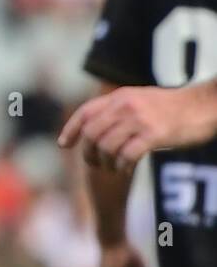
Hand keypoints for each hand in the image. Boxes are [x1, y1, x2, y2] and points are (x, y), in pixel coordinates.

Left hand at [58, 83, 216, 171]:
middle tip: (94, 164)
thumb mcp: (140, 99)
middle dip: (87, 153)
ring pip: (105, 146)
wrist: (205, 106)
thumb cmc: (174, 107)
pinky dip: (122, 166)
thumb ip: (119, 109)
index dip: (71, 130)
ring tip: (113, 169)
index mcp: (119, 96)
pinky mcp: (154, 134)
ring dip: (105, 163)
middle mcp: (125, 105)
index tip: (63, 145)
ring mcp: (139, 119)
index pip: (85, 113)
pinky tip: (126, 170)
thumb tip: (95, 127)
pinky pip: (126, 155)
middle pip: (91, 133)